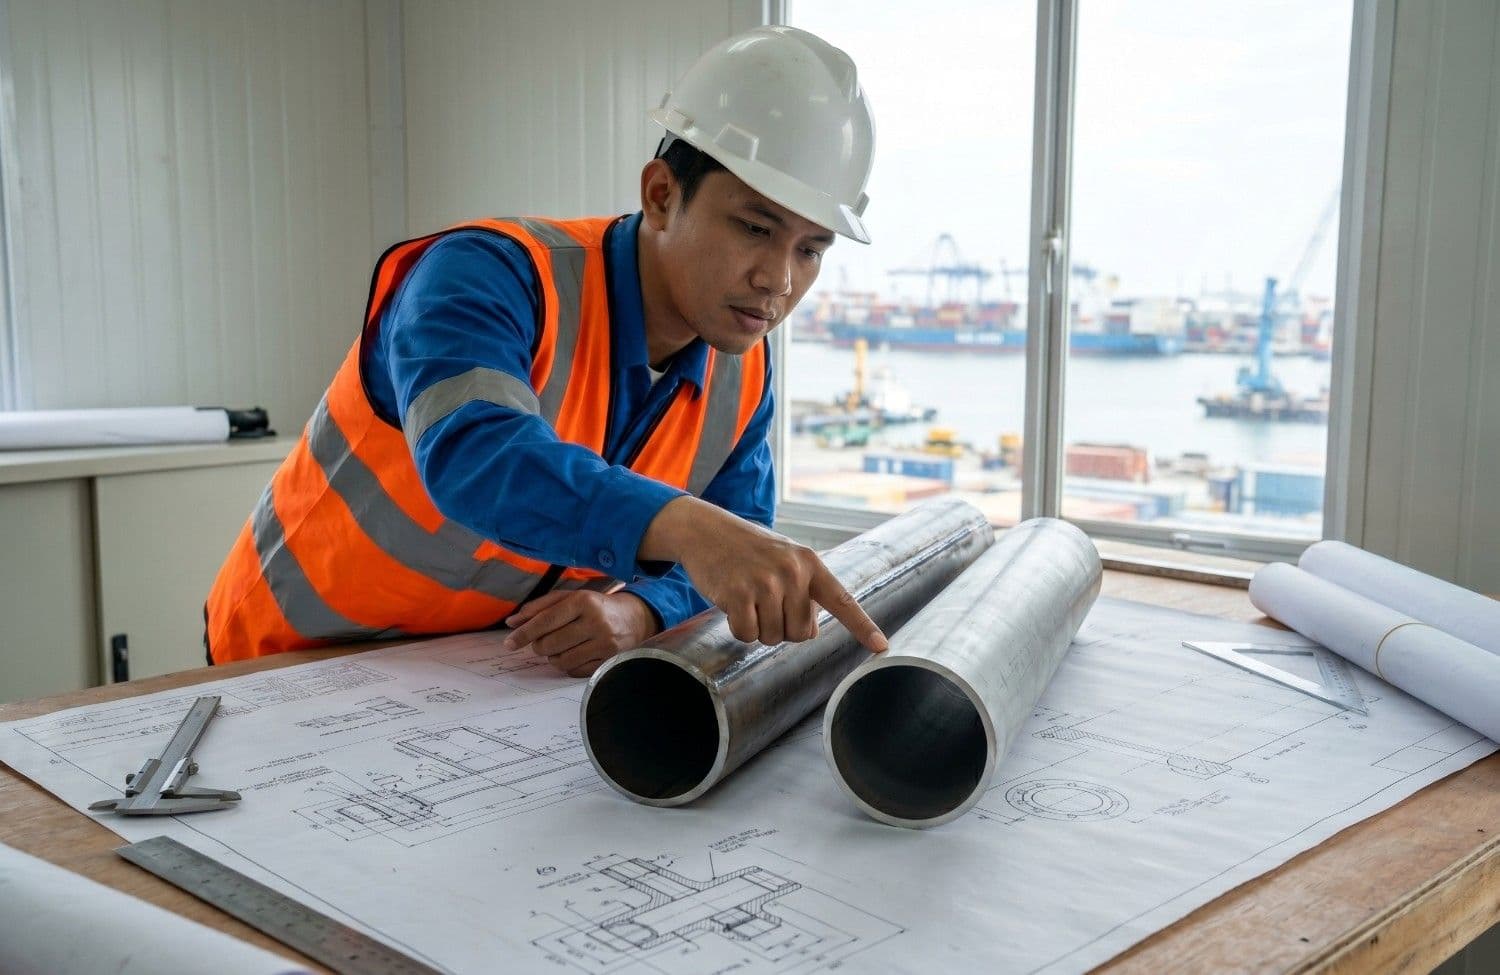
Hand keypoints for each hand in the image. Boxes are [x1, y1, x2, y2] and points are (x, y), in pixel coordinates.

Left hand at [501, 590, 657, 677]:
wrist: (635, 618)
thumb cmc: (595, 606)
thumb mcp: (570, 598)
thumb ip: (539, 607)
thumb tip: (511, 623)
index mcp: (583, 601)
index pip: (545, 621)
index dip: (524, 634)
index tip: (509, 643)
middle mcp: (595, 622)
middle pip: (549, 644)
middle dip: (539, 646)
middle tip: (543, 641)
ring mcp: (604, 644)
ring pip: (560, 660)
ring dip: (553, 656)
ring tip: (560, 646)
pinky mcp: (609, 661)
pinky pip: (574, 670)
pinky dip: (567, 665)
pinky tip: (574, 654)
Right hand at [638, 496, 886, 651]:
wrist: (706, 530)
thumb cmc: (748, 550)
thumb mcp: (785, 558)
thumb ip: (804, 589)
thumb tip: (811, 629)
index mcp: (810, 563)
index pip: (842, 600)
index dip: (862, 626)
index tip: (881, 647)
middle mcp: (792, 572)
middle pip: (801, 634)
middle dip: (782, 627)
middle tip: (765, 602)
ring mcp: (765, 582)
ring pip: (773, 637)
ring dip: (758, 628)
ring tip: (748, 599)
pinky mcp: (738, 594)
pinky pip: (747, 635)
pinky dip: (739, 629)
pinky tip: (732, 605)